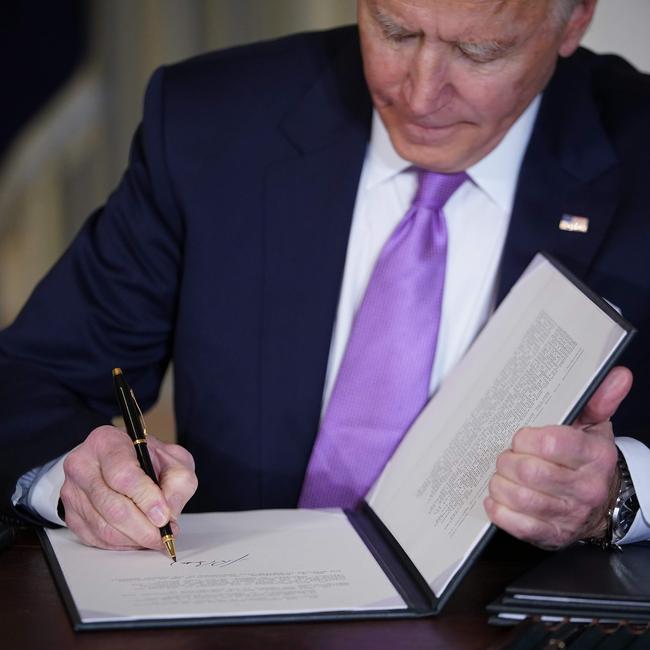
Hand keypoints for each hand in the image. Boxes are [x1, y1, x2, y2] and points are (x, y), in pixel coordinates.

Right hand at [60, 425, 197, 550]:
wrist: (123, 461)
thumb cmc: (147, 458)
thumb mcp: (173, 459)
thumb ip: (178, 481)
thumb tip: (169, 512)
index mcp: (106, 442)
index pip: (122, 475)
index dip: (145, 498)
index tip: (163, 516)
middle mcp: (83, 464)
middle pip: (112, 506)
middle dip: (143, 527)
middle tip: (163, 535)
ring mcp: (72, 491)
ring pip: (104, 527)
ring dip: (134, 539)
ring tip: (154, 538)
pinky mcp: (71, 514)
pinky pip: (96, 539)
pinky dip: (121, 544)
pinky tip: (137, 539)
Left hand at [484, 366, 632, 548]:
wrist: (602, 503)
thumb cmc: (589, 459)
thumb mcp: (595, 426)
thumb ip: (599, 399)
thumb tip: (618, 375)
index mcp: (594, 456)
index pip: (551, 443)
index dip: (525, 439)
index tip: (520, 438)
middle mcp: (584, 488)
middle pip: (529, 471)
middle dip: (507, 460)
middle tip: (506, 456)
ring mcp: (569, 514)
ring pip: (520, 497)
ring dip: (500, 483)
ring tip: (501, 475)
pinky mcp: (552, 535)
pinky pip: (517, 524)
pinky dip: (499, 509)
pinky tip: (498, 498)